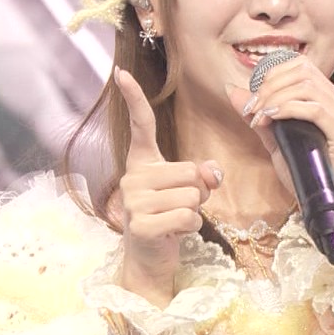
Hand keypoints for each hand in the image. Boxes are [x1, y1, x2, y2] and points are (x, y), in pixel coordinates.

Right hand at [114, 68, 221, 303]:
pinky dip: (191, 228)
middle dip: (199, 193)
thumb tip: (212, 173)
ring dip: (195, 212)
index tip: (121, 73)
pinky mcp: (141, 225)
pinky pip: (187, 216)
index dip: (134, 99)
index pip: (141, 126)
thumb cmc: (169, 219)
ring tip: (175, 221)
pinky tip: (173, 233)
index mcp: (141, 164)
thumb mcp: (187, 192)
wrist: (149, 260)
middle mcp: (132, 177)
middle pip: (192, 171)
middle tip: (181, 208)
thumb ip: (201, 175)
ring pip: (193, 195)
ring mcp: (134, 201)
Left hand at [225, 56, 333, 201]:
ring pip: (308, 87)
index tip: (253, 96)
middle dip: (270, 86)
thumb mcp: (274, 136)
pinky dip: (287, 109)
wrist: (317, 200)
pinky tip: (270, 119)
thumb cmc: (300, 170)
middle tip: (251, 107)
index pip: (303, 66)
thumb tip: (231, 89)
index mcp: (331, 98)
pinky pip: (315, 109)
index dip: (273, 73)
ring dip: (275, 98)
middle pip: (304, 72)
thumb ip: (258, 112)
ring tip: (258, 116)